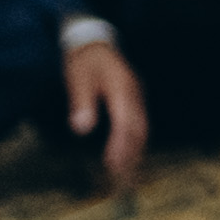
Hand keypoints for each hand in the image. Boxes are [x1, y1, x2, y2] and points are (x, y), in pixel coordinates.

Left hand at [63, 38, 147, 191]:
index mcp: (122, 88)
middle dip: (132, 155)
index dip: (120, 146)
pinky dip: (136, 142)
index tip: (112, 166)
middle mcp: (134, 93)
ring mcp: (137, 95)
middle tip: (122, 180)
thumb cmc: (83, 60)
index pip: (125, 123)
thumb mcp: (77, 78)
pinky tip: (130, 154)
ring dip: (136, 151)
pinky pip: (140, 123)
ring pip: (143, 128)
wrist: (93, 39)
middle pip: (139, 129)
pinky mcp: (135, 98)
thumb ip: (80, 103)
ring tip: (128, 174)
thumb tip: (82, 128)